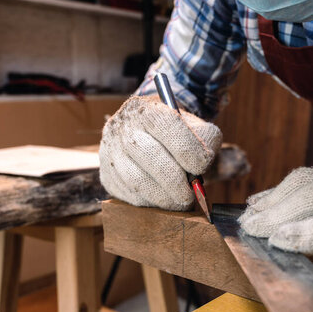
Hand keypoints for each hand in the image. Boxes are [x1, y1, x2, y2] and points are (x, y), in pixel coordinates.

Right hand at [99, 96, 221, 210]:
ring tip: (179, 202)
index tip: (202, 166)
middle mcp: (124, 127)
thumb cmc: (174, 133)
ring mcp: (111, 151)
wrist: (144, 133)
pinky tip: (162, 199)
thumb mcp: (193, 125)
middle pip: (149, 155)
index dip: (187, 149)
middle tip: (190, 195)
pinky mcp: (106, 175)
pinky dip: (149, 202)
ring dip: (162, 196)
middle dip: (174, 180)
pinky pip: (127, 194)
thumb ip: (206, 139)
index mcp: (147, 109)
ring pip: (136, 179)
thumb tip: (202, 164)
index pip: (168, 126)